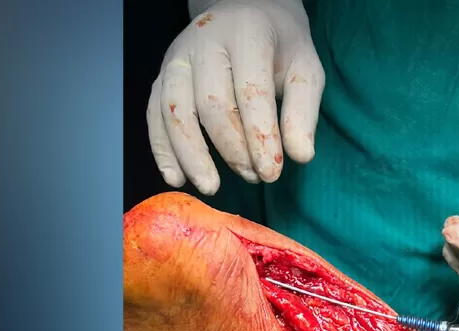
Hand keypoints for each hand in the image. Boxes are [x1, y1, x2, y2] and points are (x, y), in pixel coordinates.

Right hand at [147, 0, 324, 192]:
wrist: (245, 13)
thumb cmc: (279, 49)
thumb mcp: (304, 70)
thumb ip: (303, 112)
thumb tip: (300, 156)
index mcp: (247, 35)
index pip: (251, 92)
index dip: (260, 137)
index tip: (272, 173)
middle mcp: (204, 43)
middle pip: (211, 104)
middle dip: (232, 149)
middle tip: (254, 177)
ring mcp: (177, 59)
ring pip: (175, 112)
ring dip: (192, 156)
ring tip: (212, 186)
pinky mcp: (161, 77)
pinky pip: (154, 116)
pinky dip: (162, 150)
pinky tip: (177, 178)